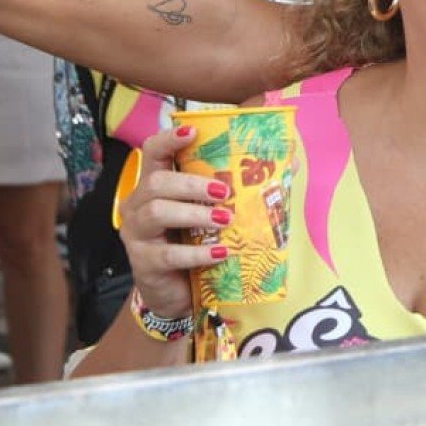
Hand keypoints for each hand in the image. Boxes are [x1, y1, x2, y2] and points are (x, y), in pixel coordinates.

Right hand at [120, 125, 235, 320]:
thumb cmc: (193, 244)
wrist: (175, 294)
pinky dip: (197, 253)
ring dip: (194, 214)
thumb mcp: (208, 214)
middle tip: (225, 192)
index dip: (169, 139)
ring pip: (157, 213)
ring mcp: (137, 235)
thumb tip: (289, 163)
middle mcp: (138, 205)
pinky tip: (221, 253)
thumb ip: (234, 190)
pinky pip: (168, 254)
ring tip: (225, 219)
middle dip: (192, 184)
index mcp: (154, 186)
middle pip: (156, 182)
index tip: (193, 132)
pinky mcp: (143, 263)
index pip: (152, 153)